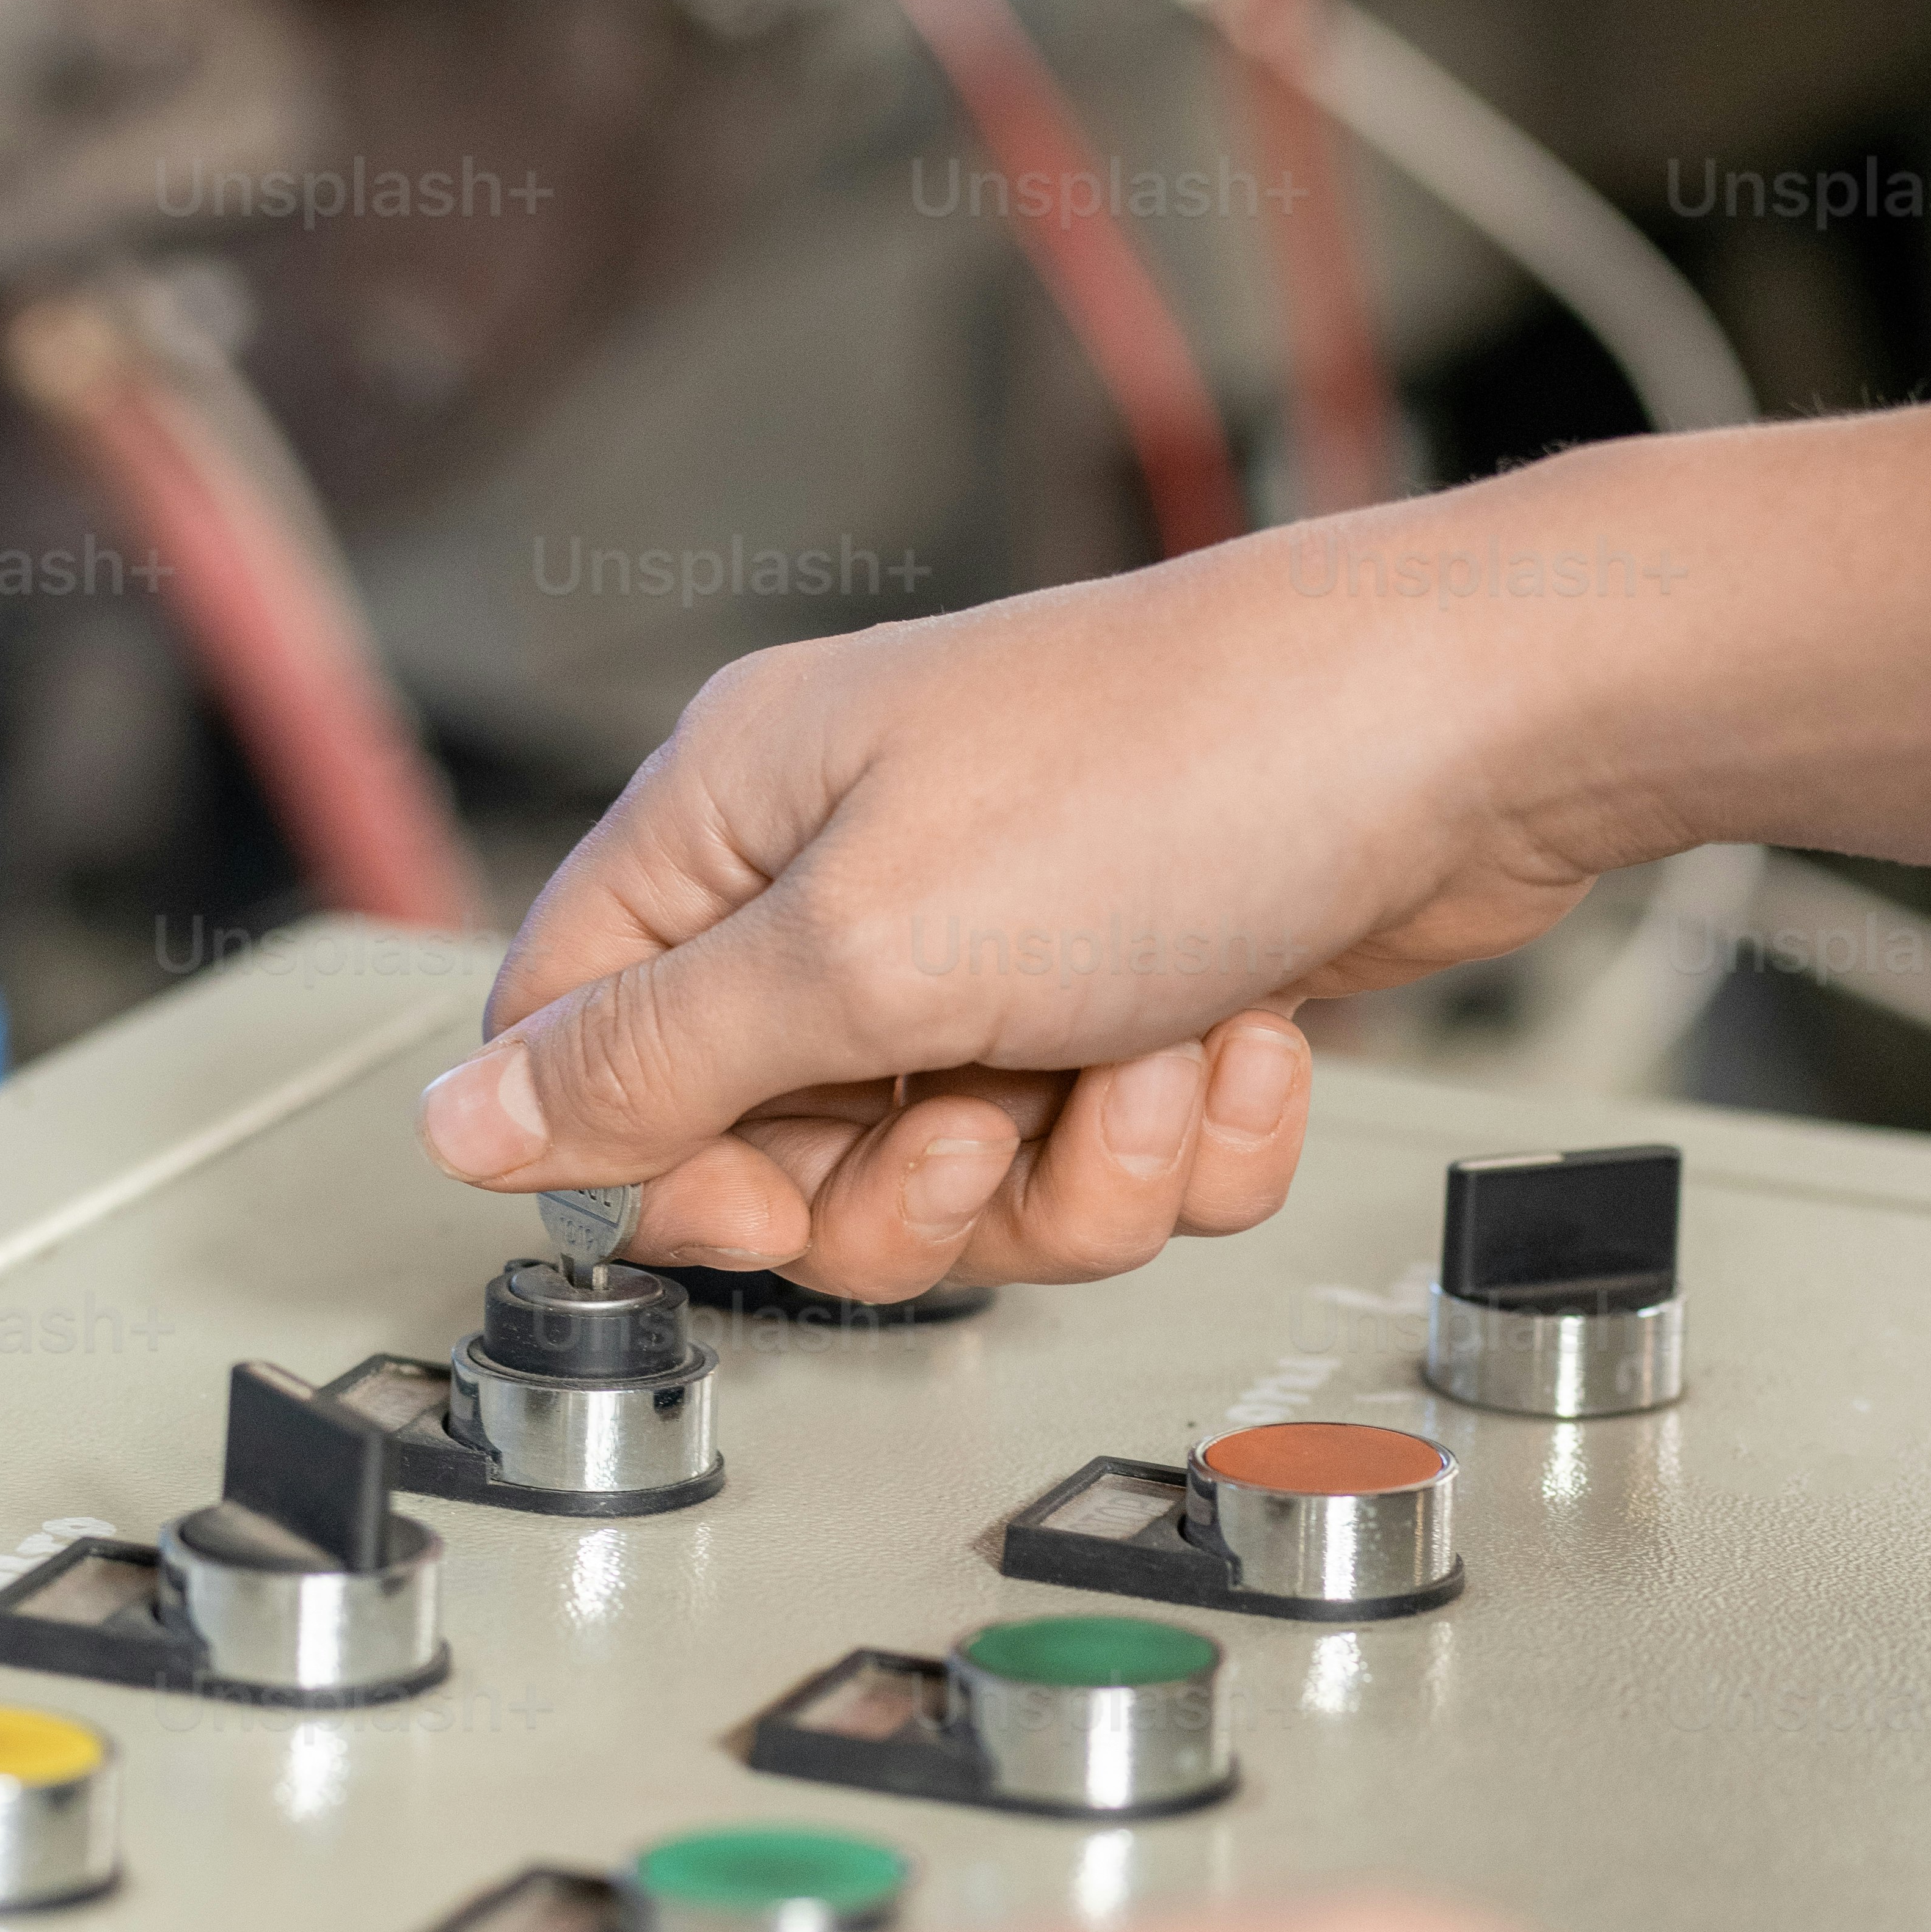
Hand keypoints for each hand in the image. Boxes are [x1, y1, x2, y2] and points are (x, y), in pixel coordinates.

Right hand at [414, 530, 1603, 1299]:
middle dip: (917, 1188)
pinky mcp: (1142, 1006)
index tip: (777, 1188)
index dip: (665, 1165)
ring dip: (1081, 1169)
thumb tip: (458, 1123)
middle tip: (994, 1104)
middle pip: (782, 1161)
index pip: (579, 1044)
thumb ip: (649, 1056)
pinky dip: (1190, 1140)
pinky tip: (1243, 1035)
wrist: (1472, 739)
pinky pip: (1113, 1171)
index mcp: (739, 821)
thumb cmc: (1184, 776)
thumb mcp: (865, 947)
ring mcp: (1009, 949)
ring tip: (1153, 1045)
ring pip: (970, 1191)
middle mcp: (858, 882)